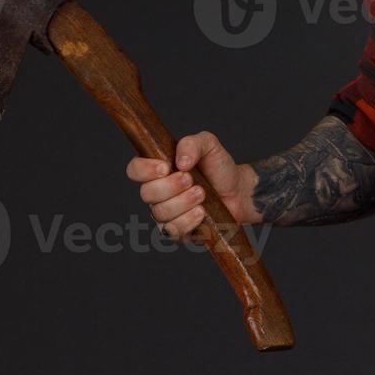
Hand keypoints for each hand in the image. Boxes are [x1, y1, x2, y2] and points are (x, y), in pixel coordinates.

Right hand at [125, 130, 260, 240]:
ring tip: (202, 194)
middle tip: (192, 179)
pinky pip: (172, 231)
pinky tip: (202, 212)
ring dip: (184, 202)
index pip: (135, 170)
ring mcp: (166, 214)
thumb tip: (180, 161)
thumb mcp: (209, 145)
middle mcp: (157, 193)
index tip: (166, 167)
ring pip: (160, 212)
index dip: (145, 170)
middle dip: (171, 186)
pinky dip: (189, 220)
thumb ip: (192, 143)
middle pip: (147, 193)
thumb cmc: (220, 168)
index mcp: (158, 171)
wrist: (239, 192)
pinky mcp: (178, 231)